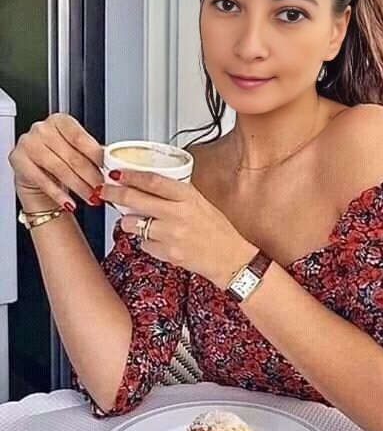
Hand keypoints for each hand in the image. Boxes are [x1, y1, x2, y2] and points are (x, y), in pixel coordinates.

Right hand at [8, 113, 104, 210]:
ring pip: (60, 169)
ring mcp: (28, 143)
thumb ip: (93, 153)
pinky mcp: (18, 160)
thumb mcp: (77, 151)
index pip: (81, 138)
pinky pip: (43, 181)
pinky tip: (71, 204)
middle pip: (72, 156)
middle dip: (91, 176)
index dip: (97, 156)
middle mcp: (42, 129)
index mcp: (60, 121)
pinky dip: (59, 195)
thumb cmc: (60, 159)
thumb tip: (114, 162)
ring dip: (79, 187)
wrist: (36, 173)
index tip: (109, 169)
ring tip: (92, 197)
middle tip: (103, 189)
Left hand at [98, 170, 256, 286]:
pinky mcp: (166, 253)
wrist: (229, 258)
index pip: (152, 181)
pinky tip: (158, 240)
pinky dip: (146, 241)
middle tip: (104, 190)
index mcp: (187, 196)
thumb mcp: (200, 203)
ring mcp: (170, 234)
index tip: (117, 173)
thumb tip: (150, 184)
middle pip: (135, 199)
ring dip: (128, 221)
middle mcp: (177, 214)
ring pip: (132, 223)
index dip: (130, 175)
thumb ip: (177, 193)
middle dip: (114, 193)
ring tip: (136, 220)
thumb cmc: (217, 230)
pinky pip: (143, 243)